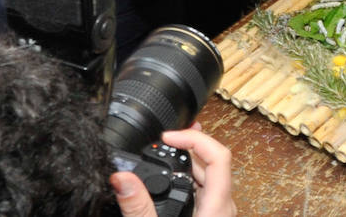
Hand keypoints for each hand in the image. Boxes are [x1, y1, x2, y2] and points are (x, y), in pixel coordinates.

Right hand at [112, 127, 235, 216]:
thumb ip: (139, 208)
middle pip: (213, 161)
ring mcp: (218, 211)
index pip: (219, 156)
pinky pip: (204, 188)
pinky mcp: (210, 216)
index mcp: (217, 206)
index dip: (195, 138)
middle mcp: (223, 206)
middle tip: (166, 138)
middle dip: (189, 145)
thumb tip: (123, 179)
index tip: (169, 136)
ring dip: (188, 160)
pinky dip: (188, 176)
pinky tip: (172, 177)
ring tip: (168, 149)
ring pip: (209, 175)